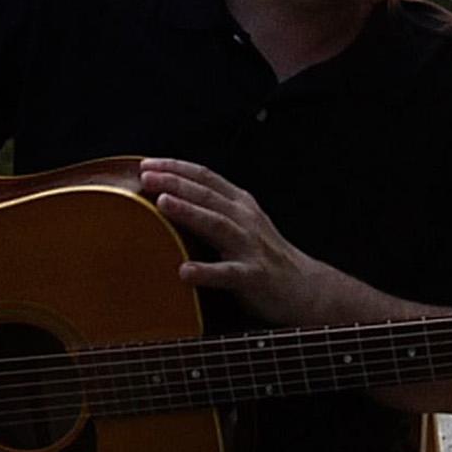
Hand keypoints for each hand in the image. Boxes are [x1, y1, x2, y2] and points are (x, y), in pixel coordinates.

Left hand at [138, 158, 337, 325]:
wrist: (305, 287)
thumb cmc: (264, 256)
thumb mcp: (243, 223)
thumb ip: (214, 209)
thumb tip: (169, 199)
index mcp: (240, 204)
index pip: (206, 176)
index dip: (176, 167)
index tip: (147, 163)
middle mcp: (245, 219)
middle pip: (207, 194)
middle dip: (175, 182)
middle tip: (146, 175)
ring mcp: (250, 246)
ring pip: (217, 223)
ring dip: (189, 211)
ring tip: (162, 203)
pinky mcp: (253, 275)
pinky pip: (228, 273)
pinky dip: (206, 271)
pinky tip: (184, 272)